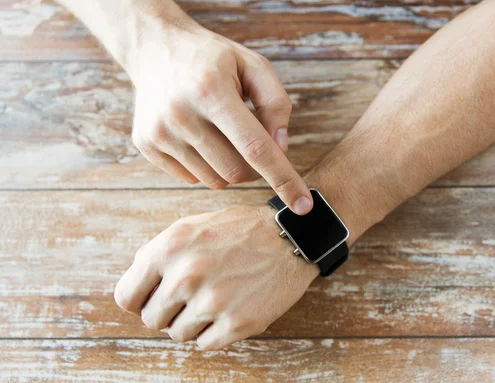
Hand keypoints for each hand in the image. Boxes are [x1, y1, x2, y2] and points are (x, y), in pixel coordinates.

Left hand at [114, 206, 318, 349]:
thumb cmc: (239, 230)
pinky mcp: (238, 323)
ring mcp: (213, 301)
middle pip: (152, 320)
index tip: (153, 299)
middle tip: (190, 298)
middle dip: (167, 312)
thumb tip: (135, 288)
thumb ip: (158, 254)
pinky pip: (204, 344)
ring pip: (178, 335)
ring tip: (212, 301)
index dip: (139, 300)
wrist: (290, 237)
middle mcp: (188, 274)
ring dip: (191, 323)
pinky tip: (227, 310)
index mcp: (170, 247)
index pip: (127, 297)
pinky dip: (212, 332)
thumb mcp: (192, 226)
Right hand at [127, 24, 312, 213]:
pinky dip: (207, 166)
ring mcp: (160, 133)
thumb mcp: (253, 65)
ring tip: (224, 134)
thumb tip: (281, 149)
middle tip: (254, 142)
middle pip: (237, 171)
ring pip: (216, 180)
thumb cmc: (212, 59)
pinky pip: (192, 178)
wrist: (154, 47)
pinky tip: (201, 137)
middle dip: (256, 167)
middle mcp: (181, 115)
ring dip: (231, 166)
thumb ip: (276, 104)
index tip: (303, 205)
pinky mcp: (147, 145)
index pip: (255, 148)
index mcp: (212, 91)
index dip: (283, 178)